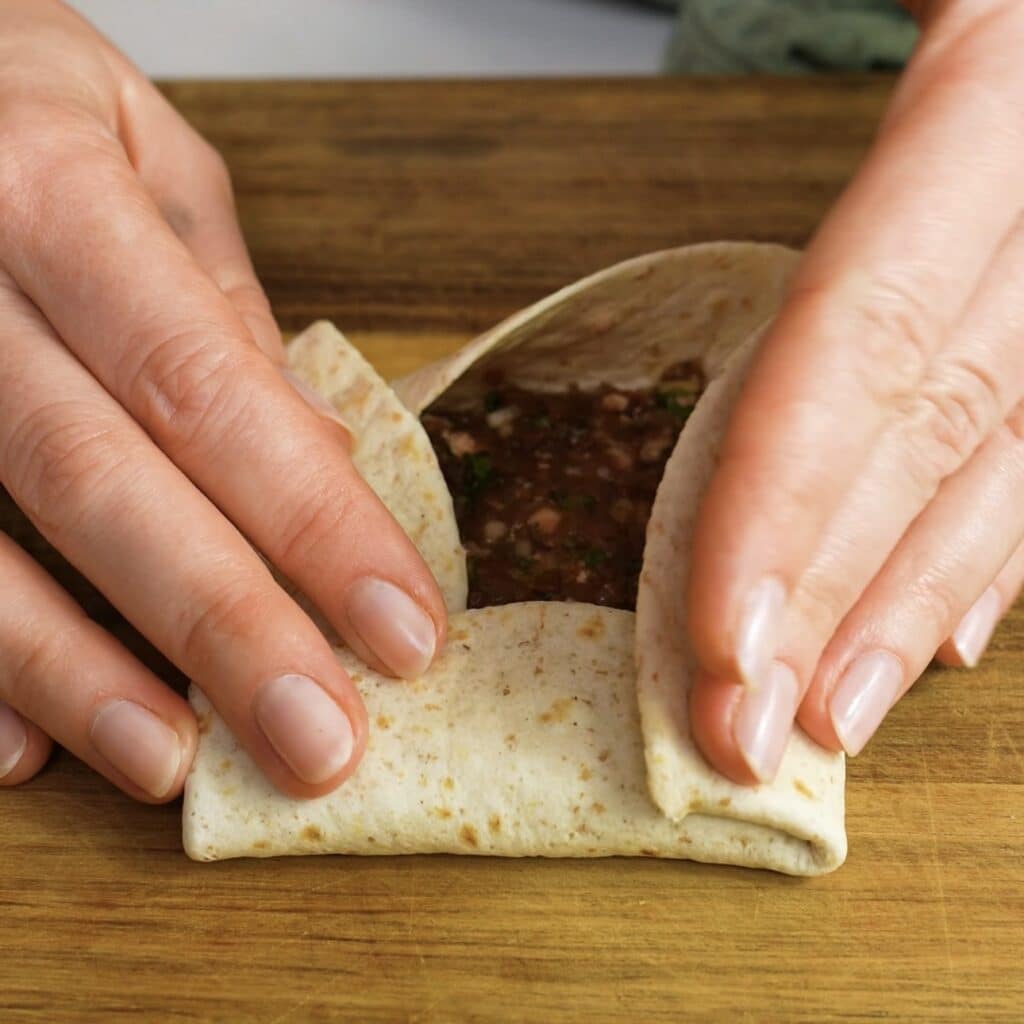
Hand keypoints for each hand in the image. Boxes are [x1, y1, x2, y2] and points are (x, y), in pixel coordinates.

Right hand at [0, 0, 444, 800]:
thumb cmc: (21, 107)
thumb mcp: (147, 160)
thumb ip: (226, 309)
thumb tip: (320, 451)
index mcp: (53, 194)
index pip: (212, 390)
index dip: (315, 523)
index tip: (404, 630)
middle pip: (103, 484)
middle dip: (223, 629)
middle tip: (318, 744)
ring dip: (81, 676)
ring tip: (178, 767)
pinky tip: (24, 747)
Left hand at [687, 0, 1023, 782]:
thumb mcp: (935, 5)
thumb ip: (898, 90)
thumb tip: (788, 312)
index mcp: (999, 95)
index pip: (865, 343)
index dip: (792, 504)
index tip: (727, 643)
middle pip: (935, 431)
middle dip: (839, 596)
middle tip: (750, 730)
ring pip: (1007, 460)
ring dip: (917, 603)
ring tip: (838, 713)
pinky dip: (994, 547)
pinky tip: (948, 632)